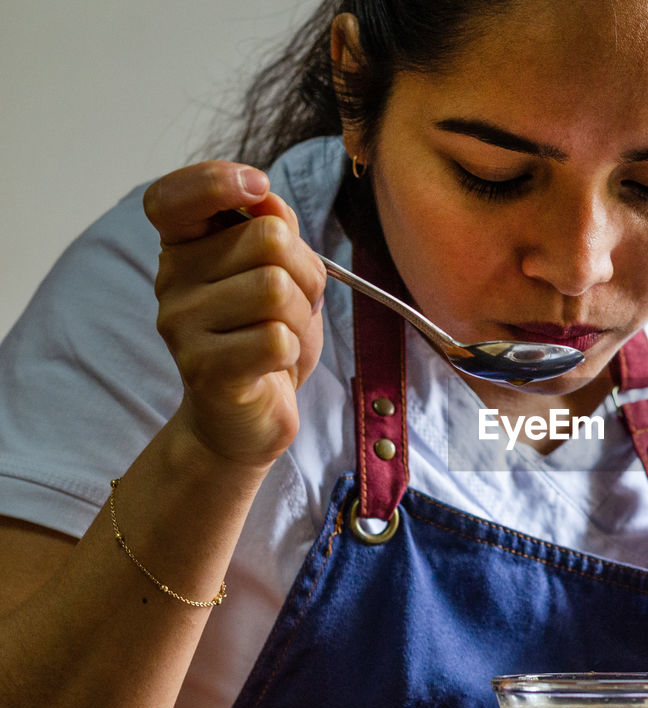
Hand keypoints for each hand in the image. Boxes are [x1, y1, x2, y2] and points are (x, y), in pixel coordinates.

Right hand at [144, 161, 325, 467]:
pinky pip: (275, 338)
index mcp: (184, 247)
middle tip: (291, 304)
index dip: (215, 181)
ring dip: (300, 314)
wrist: (249, 415)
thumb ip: (274, 227)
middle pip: (268, 238)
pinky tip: (272, 363)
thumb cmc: (265, 334)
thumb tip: (266, 199)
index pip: (172, 196)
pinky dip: (292, 349)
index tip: (258, 187)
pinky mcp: (205, 369)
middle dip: (304, 271)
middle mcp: (171, 280)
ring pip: (276, 288)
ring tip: (281, 334)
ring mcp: (181, 326)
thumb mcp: (281, 270)